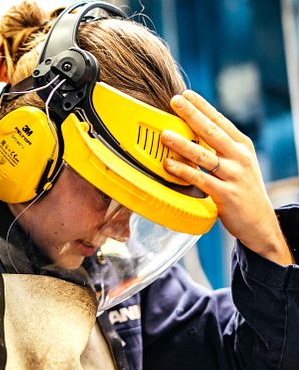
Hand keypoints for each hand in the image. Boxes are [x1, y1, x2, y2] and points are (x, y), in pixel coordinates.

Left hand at [161, 90, 293, 265]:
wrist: (260, 221)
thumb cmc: (243, 189)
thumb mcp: (238, 162)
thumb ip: (220, 147)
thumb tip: (194, 128)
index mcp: (241, 146)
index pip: (220, 121)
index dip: (202, 106)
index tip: (186, 94)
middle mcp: (239, 157)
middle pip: (211, 131)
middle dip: (191, 115)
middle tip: (174, 101)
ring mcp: (233, 175)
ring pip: (204, 155)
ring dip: (182, 143)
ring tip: (164, 134)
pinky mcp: (225, 194)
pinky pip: (200, 179)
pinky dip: (183, 171)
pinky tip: (168, 164)